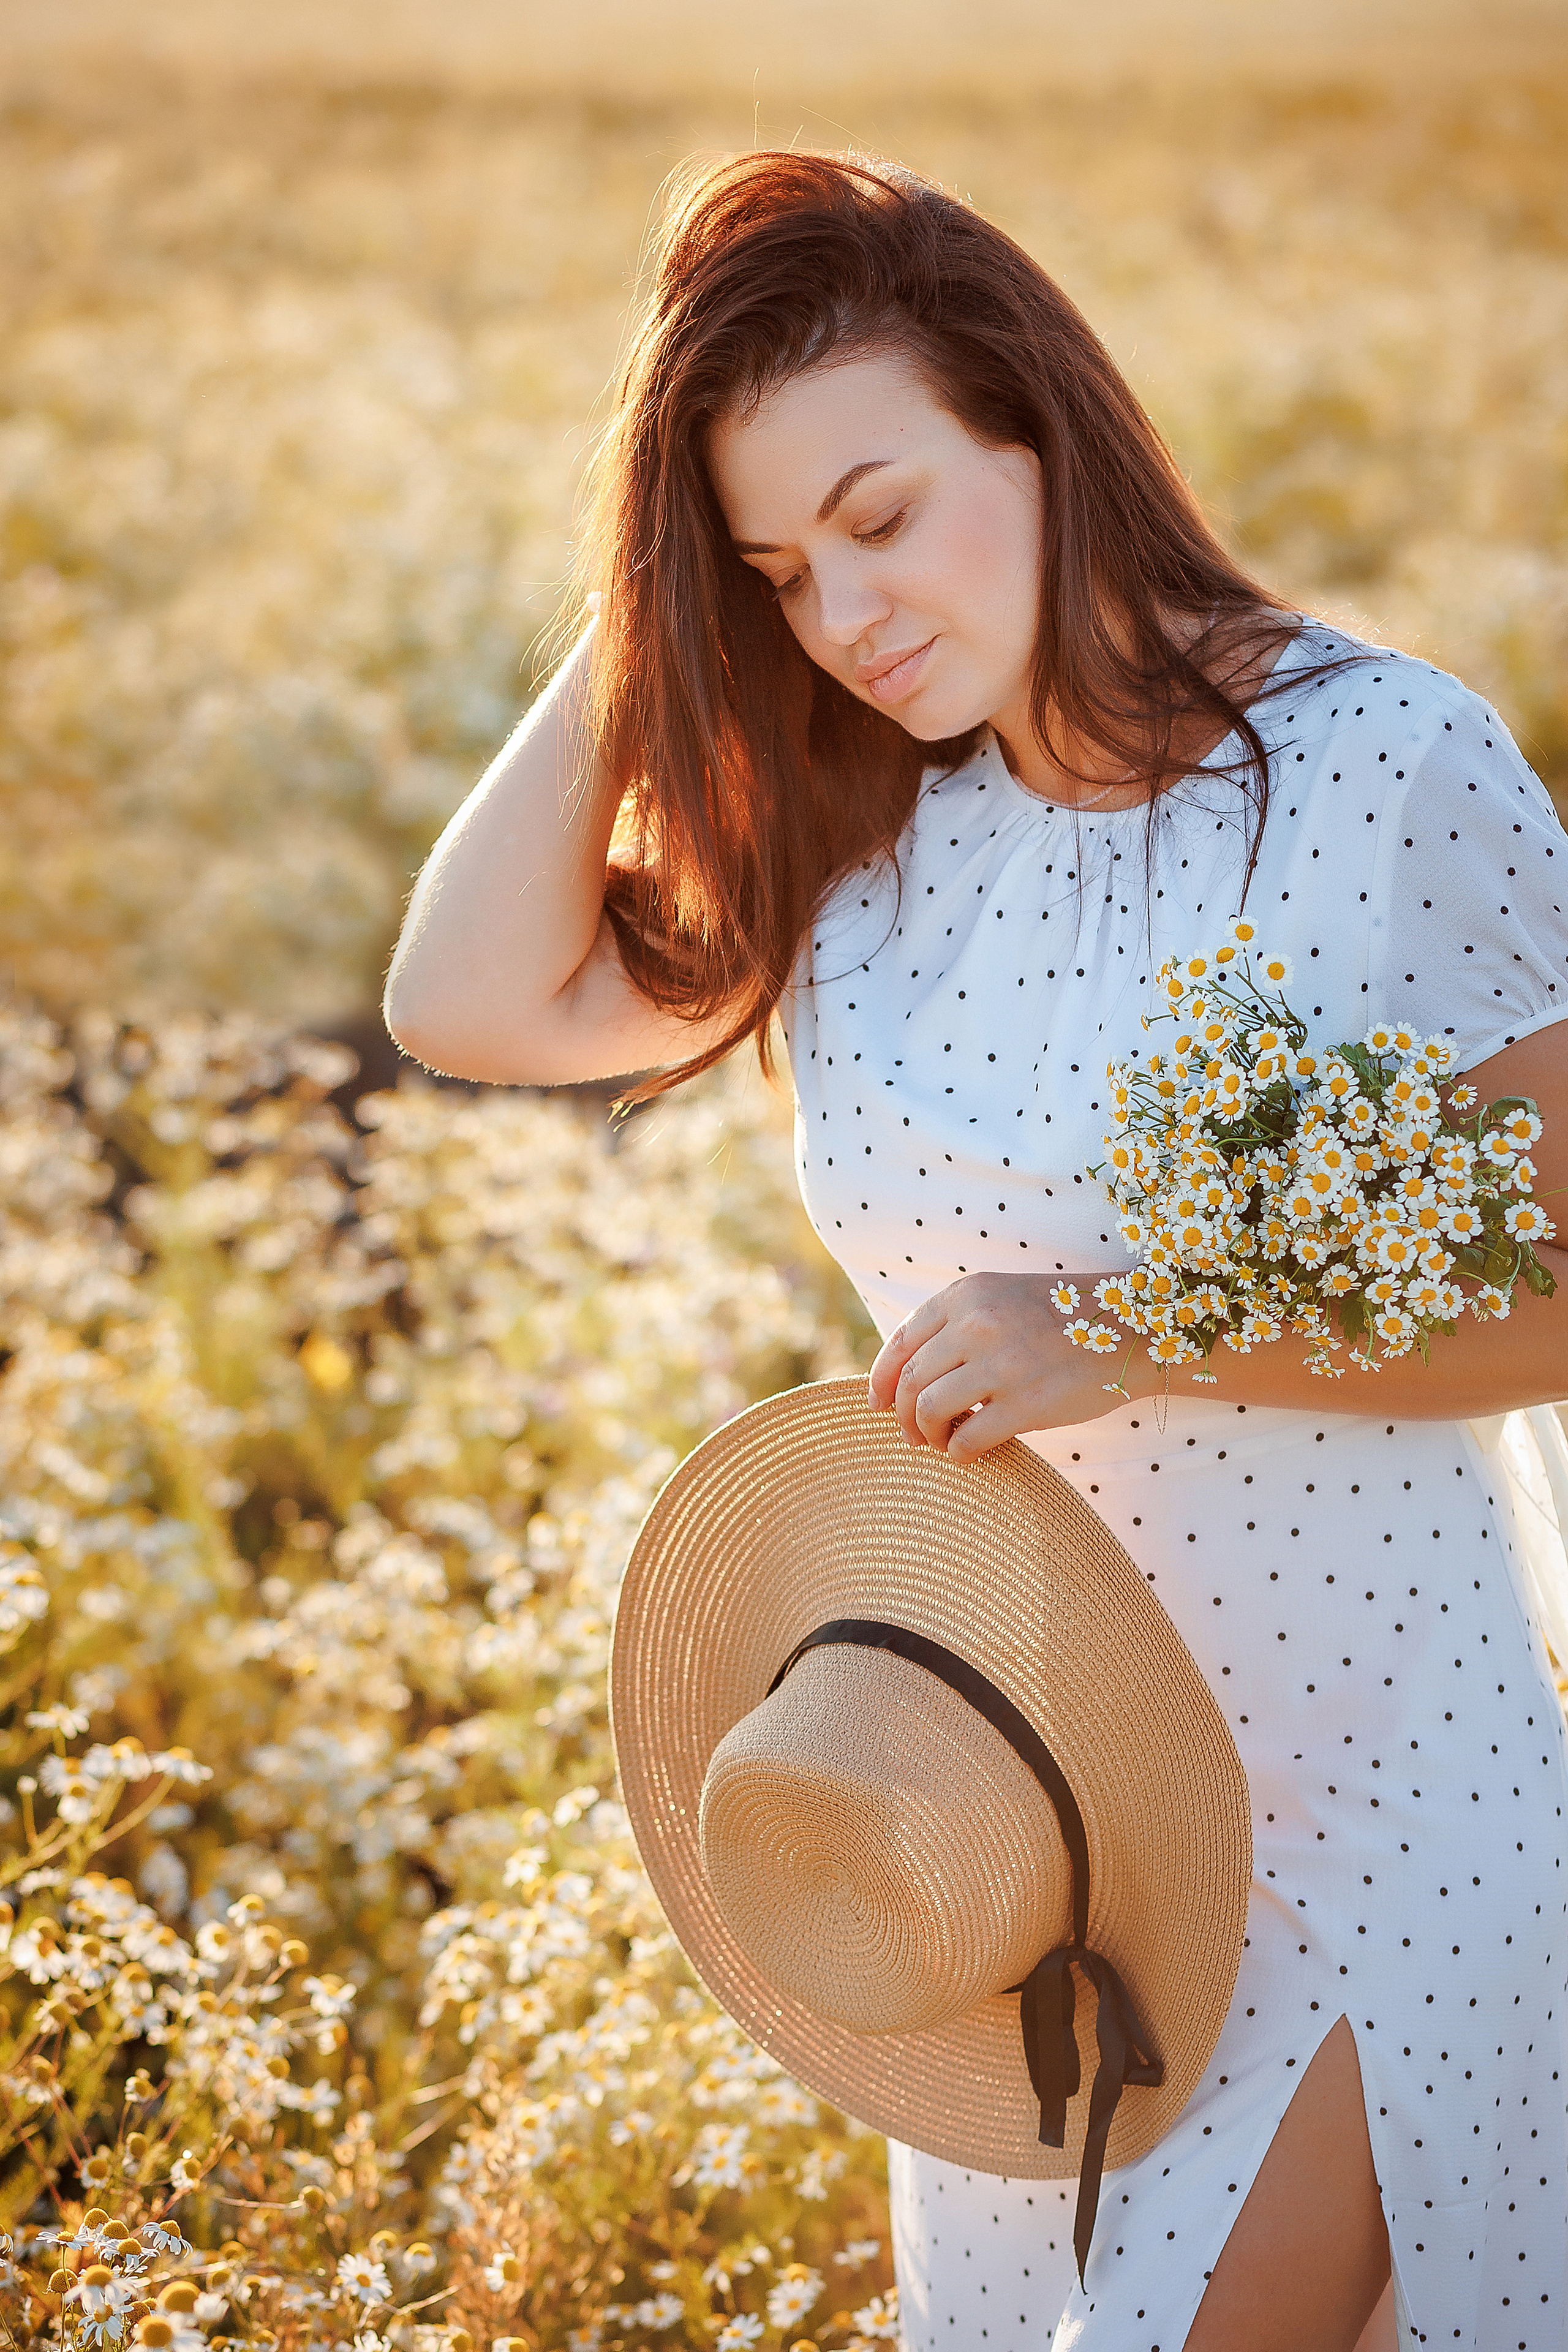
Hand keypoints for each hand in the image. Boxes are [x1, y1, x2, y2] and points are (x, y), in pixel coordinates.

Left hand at [867, 1273, 1144, 1461]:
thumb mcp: (1003, 1299)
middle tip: (913, 1436)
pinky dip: (960, 1454)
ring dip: (928, 1436)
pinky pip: (967, 1440)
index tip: (878, 1404)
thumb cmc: (1064, 1318)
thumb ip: (958, 1326)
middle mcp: (977, 1325)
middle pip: (911, 1382)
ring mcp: (1001, 1365)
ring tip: (942, 1443)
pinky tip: (971, 1453)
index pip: (901, 1341)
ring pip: (929, 1411)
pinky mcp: (1026, 1404)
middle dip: (903, 1416)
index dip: (881, 1379)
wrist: (1133, 1328)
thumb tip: (905, 1378)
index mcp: (967, 1295)